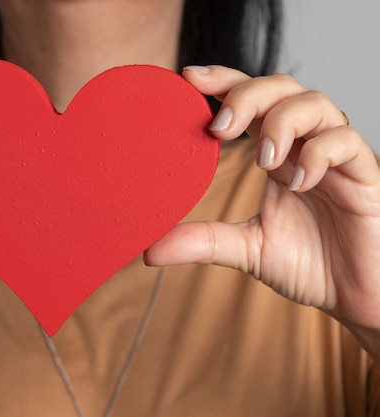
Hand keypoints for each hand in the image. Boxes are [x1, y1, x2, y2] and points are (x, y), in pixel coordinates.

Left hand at [144, 65, 379, 331]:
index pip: (251, 101)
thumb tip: (149, 248)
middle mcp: (304, 146)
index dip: (223, 81)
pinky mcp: (365, 175)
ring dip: (282, 123)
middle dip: (248, 95)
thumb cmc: (309, 265)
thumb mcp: (247, 249)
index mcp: (276, 154)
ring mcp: (336, 158)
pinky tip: (297, 183)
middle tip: (221, 127)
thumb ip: (203, 241)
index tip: (188, 78)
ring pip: (316, 104)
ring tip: (263, 160)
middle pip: (281, 87)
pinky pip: (345, 143)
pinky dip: (317, 155)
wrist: (355, 297)